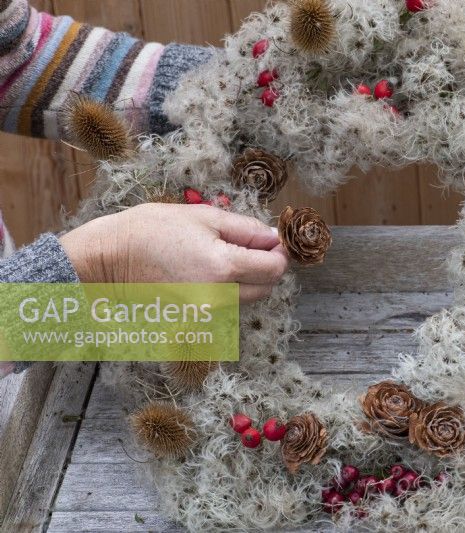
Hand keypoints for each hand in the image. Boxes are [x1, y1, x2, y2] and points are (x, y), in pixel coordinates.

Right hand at [59, 204, 288, 302]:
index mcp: (224, 267)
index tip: (273, 241)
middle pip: (266, 287)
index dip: (280, 253)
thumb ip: (245, 228)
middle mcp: (220, 296)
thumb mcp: (203, 216)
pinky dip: (228, 289)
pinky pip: (226, 305)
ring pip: (248, 298)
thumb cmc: (151, 230)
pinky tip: (207, 270)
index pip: (274, 268)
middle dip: (267, 267)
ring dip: (249, 279)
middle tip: (252, 245)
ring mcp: (206, 310)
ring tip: (224, 254)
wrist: (107, 259)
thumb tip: (273, 237)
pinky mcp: (194, 317)